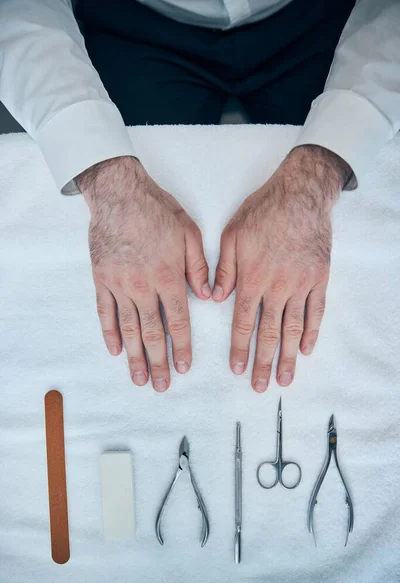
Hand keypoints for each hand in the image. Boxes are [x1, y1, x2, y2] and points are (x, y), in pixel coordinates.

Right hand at [76, 156, 210, 391]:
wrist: (119, 193)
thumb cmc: (156, 209)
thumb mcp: (189, 233)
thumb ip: (199, 267)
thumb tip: (208, 295)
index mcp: (168, 277)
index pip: (178, 321)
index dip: (182, 347)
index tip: (184, 367)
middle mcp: (143, 287)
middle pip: (152, 333)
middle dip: (159, 362)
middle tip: (162, 385)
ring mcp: (119, 285)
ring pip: (128, 329)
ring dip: (134, 357)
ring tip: (139, 378)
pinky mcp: (101, 279)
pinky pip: (104, 313)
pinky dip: (109, 333)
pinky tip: (114, 351)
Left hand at [212, 145, 351, 392]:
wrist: (301, 193)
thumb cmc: (264, 211)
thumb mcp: (232, 235)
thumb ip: (224, 270)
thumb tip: (215, 299)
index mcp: (251, 278)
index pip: (243, 323)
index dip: (239, 349)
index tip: (236, 369)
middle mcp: (277, 287)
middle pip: (269, 333)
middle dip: (263, 363)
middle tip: (260, 386)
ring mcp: (301, 284)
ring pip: (294, 328)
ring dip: (289, 357)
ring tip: (286, 379)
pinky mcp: (320, 278)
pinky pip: (317, 311)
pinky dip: (312, 332)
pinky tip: (307, 349)